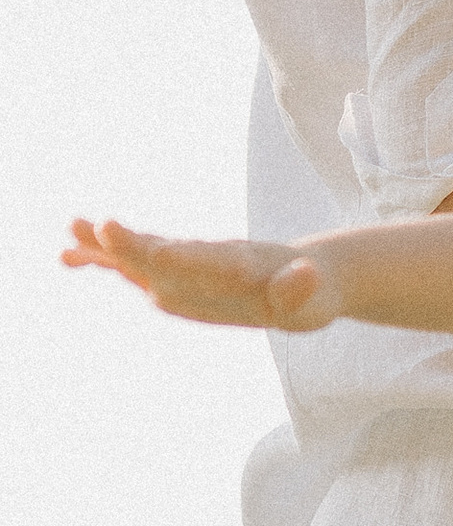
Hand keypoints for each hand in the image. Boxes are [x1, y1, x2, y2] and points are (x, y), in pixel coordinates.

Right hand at [63, 216, 339, 331]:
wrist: (304, 274)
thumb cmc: (311, 292)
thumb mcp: (314, 299)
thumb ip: (302, 289)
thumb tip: (306, 273)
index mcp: (240, 265)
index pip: (209, 261)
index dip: (186, 258)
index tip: (157, 251)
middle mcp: (205, 259)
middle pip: (166, 250)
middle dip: (137, 243)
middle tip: (102, 226)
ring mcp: (185, 265)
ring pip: (141, 252)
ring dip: (108, 244)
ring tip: (70, 229)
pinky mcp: (172, 276)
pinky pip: (132, 266)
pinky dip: (101, 259)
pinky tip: (66, 255)